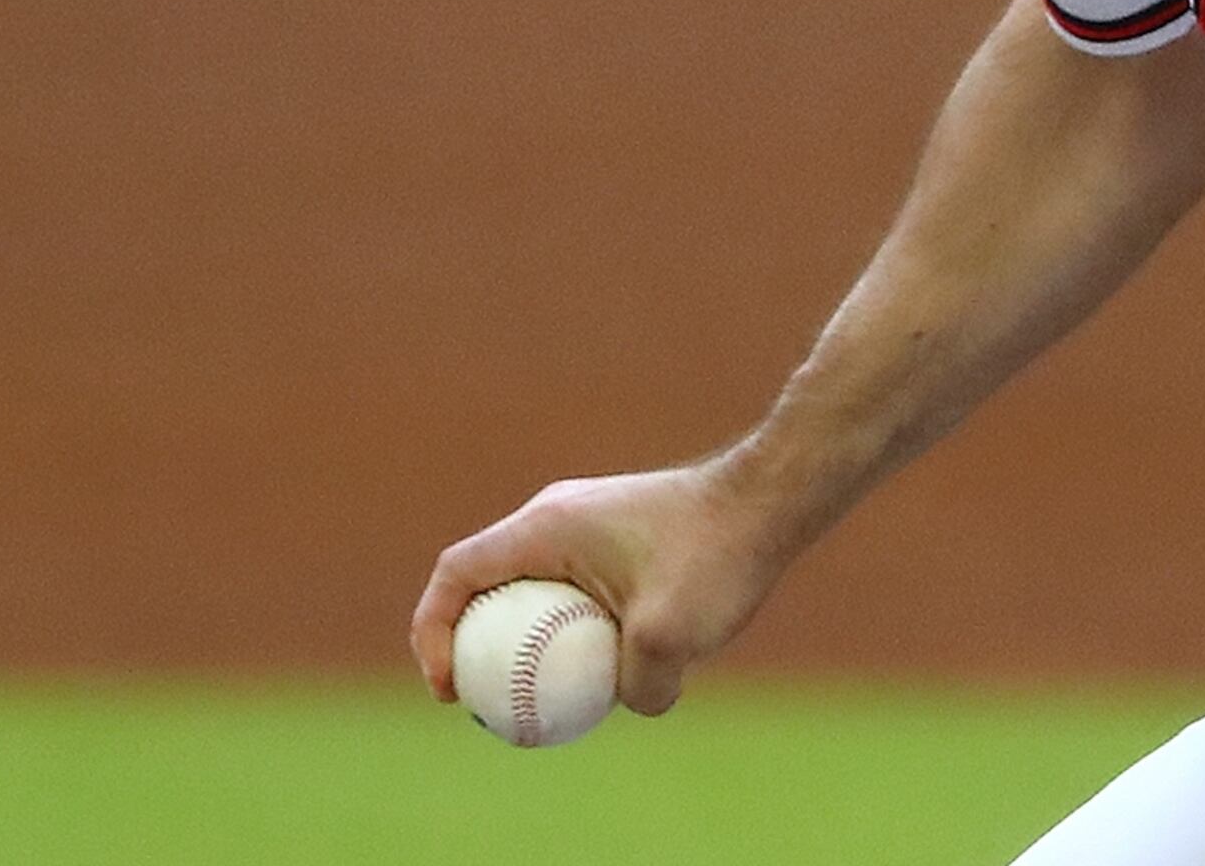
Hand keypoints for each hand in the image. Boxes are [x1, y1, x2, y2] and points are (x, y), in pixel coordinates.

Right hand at [411, 461, 789, 717]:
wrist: (771, 500)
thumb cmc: (719, 554)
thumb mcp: (675, 634)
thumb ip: (640, 684)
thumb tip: (631, 704)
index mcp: (545, 527)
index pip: (456, 574)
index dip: (433, 632)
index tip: (450, 689)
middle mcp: (553, 517)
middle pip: (482, 583)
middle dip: (469, 644)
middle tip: (482, 703)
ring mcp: (583, 524)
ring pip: (527, 588)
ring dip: (519, 638)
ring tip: (535, 697)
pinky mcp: (612, 538)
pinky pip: (565, 588)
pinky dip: (562, 628)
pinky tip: (597, 671)